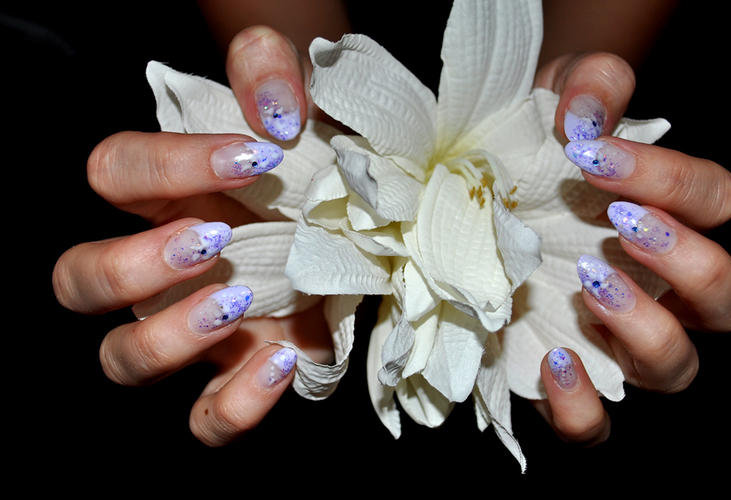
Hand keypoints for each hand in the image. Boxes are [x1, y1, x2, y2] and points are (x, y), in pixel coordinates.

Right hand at [52, 26, 333, 446]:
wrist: (363, 222)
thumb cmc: (317, 162)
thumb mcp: (300, 104)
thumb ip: (270, 74)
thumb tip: (271, 111)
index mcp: (164, 196)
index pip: (116, 172)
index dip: (169, 164)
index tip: (253, 158)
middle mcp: (161, 269)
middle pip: (80, 280)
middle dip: (133, 265)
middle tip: (213, 241)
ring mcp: (193, 330)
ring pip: (123, 359)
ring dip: (169, 337)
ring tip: (239, 303)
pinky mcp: (237, 377)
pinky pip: (205, 419)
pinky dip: (235, 405)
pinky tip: (284, 361)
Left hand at [530, 52, 730, 444]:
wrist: (478, 196)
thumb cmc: (534, 150)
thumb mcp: (557, 104)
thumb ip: (590, 88)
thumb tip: (588, 113)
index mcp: (673, 220)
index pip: (715, 203)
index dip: (669, 180)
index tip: (592, 155)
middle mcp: (662, 291)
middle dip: (689, 262)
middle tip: (622, 226)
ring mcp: (618, 342)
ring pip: (678, 367)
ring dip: (646, 328)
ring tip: (589, 282)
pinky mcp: (567, 380)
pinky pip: (596, 424)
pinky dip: (583, 407)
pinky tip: (554, 360)